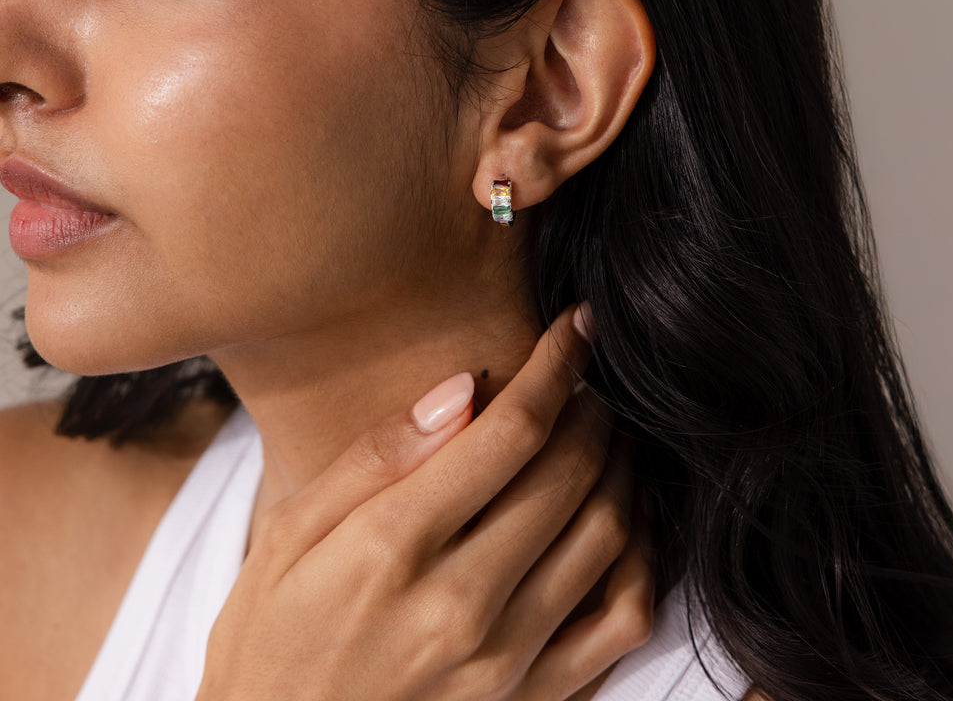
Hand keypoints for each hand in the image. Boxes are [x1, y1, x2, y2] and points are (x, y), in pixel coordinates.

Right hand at [196, 306, 653, 700]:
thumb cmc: (272, 637)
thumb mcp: (290, 532)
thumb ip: (378, 455)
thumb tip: (464, 388)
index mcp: (393, 545)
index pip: (512, 429)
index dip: (556, 364)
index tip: (575, 328)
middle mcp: (463, 602)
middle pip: (572, 472)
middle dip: (593, 406)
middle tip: (584, 381)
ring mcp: (508, 661)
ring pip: (609, 533)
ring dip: (622, 466)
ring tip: (603, 436)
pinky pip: (622, 617)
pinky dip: (642, 554)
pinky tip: (623, 519)